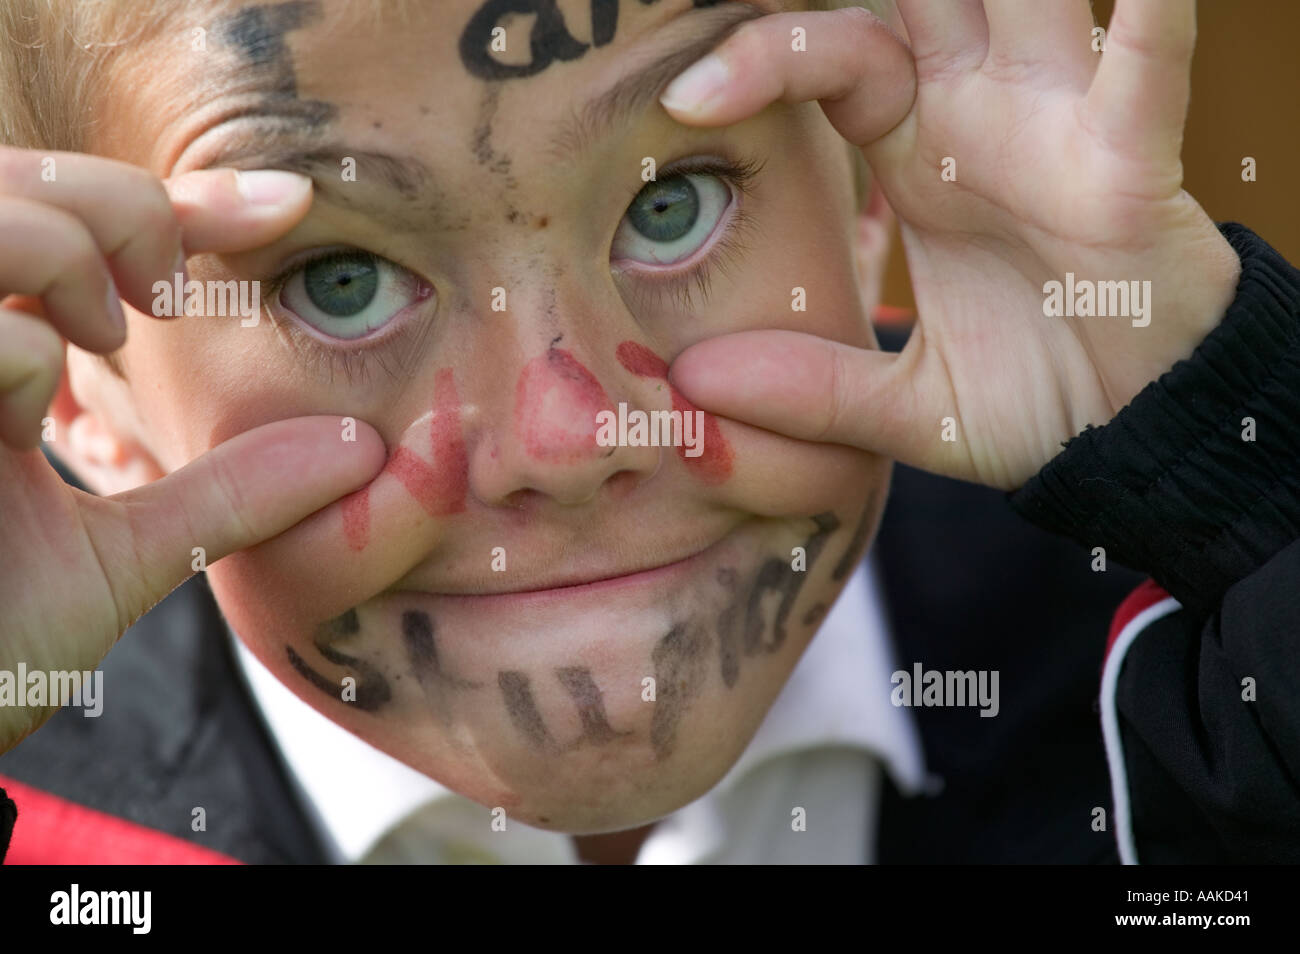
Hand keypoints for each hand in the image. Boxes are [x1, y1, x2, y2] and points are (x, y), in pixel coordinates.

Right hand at [0, 150, 384, 750]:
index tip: (291, 208)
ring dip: (67, 254)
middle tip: (164, 299)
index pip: (68, 221)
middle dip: (119, 210)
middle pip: (17, 178)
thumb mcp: (124, 556)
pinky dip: (20, 356)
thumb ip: (228, 494)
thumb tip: (358, 450)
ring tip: (97, 339)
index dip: (177, 199)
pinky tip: (23, 419)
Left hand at [662, 0, 1241, 488]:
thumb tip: (692, 382)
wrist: (1137, 442)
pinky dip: (1147, 21)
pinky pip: (1142, 74)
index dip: (764, 57)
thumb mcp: (904, 407)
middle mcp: (984, 118)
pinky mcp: (1132, 166)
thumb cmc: (1035, 405)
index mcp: (920, 159)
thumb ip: (808, 390)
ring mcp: (1059, 129)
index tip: (685, 101)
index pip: (837, 59)